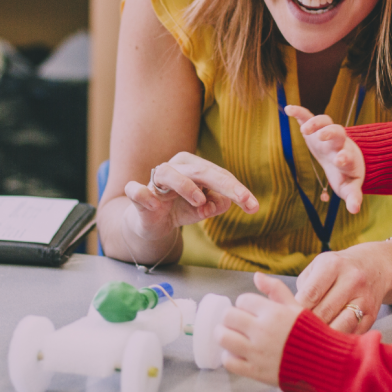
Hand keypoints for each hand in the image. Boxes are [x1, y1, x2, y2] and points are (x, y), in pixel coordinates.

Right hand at [123, 152, 258, 241]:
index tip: (254, 207)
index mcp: (194, 167)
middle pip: (201, 171)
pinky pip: (138, 190)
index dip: (237, 190)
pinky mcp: (139, 195)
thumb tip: (223, 202)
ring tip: (200, 202)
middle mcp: (175, 167)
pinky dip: (144, 195)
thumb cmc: (180, 209)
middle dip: (225, 185)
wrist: (153, 224)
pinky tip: (155, 205)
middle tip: (243, 200)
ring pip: (168, 173)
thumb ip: (216, 205)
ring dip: (186, 186)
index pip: (219, 175)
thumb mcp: (203, 210)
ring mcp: (155, 180)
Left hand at [216, 272, 302, 386]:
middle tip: (236, 322)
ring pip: (223, 338)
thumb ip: (276, 290)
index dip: (245, 304)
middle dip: (230, 317)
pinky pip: (229, 362)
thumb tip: (257, 276)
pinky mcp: (256, 371)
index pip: (242, 300)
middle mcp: (263, 331)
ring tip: (232, 336)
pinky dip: (229, 357)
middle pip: (228, 317)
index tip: (250, 311)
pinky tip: (237, 354)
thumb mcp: (297, 307)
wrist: (325, 364)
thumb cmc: (312, 334)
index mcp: (273, 313)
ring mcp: (258, 352)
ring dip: (224, 335)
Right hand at [284, 105, 363, 213]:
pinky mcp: (315, 128)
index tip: (341, 160)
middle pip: (338, 132)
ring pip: (325, 121)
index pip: (347, 155)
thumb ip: (353, 197)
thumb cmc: (345, 174)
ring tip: (304, 129)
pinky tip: (288, 109)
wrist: (344, 157)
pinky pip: (308, 116)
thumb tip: (354, 211)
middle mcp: (338, 143)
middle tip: (323, 137)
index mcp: (346, 158)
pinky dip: (299, 112)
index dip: (344, 157)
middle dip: (331, 133)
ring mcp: (327, 133)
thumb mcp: (349, 187)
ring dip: (316, 123)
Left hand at [295, 244, 391, 333]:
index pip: (310, 294)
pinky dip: (338, 339)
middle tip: (294, 332)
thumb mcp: (317, 267)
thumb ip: (302, 287)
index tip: (286, 319)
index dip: (295, 310)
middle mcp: (352, 280)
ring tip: (311, 338)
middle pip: (324, 312)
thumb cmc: (336, 269)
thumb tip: (287, 311)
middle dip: (307, 324)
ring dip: (323, 335)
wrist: (374, 266)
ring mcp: (364, 299)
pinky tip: (328, 340)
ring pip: (341, 326)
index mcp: (333, 265)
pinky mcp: (372, 315)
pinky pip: (352, 333)